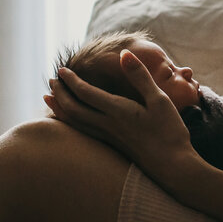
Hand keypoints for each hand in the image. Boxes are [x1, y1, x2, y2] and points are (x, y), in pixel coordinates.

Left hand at [44, 50, 197, 188]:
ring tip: (49, 98)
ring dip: (60, 107)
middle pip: (74, 108)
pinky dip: (70, 122)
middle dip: (61, 93)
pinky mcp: (112, 146)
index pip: (86, 93)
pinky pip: (83, 131)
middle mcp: (108, 125)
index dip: (71, 81)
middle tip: (52, 80)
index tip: (61, 70)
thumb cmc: (169, 132)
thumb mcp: (159, 99)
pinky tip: (70, 120)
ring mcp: (109, 138)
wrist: (173, 167)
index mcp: (118, 111)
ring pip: (75, 122)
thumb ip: (139, 76)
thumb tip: (124, 54)